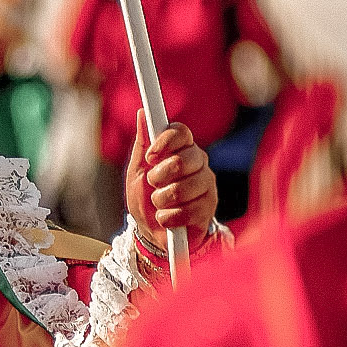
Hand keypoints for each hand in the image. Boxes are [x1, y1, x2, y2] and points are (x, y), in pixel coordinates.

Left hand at [126, 111, 217, 244]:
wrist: (152, 232)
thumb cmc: (145, 198)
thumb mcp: (136, 171)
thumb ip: (142, 144)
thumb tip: (142, 113)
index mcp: (180, 149)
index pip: (181, 131)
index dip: (166, 141)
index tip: (151, 156)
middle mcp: (198, 162)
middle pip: (185, 158)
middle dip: (160, 175)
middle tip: (153, 184)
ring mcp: (207, 184)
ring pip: (187, 186)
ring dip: (163, 199)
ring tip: (159, 204)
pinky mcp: (210, 207)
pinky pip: (190, 209)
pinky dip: (170, 217)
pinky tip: (167, 219)